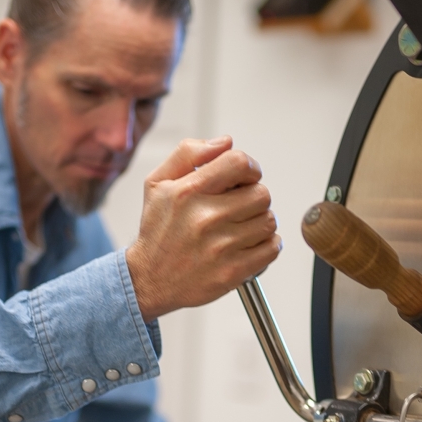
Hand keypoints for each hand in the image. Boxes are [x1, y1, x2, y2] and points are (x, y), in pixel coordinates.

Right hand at [125, 136, 281, 321]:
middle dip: (254, 197)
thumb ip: (188, 153)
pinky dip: (267, 245)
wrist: (149, 279)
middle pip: (261, 194)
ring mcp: (221, 248)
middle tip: (240, 207)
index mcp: (189, 192)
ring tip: (242, 227)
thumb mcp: (158, 182)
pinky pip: (271, 249)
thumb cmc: (157, 230)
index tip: (244, 179)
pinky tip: (250, 244)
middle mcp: (205, 218)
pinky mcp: (232, 272)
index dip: (249, 168)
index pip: (240, 163)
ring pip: (268, 221)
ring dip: (260, 221)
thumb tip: (226, 142)